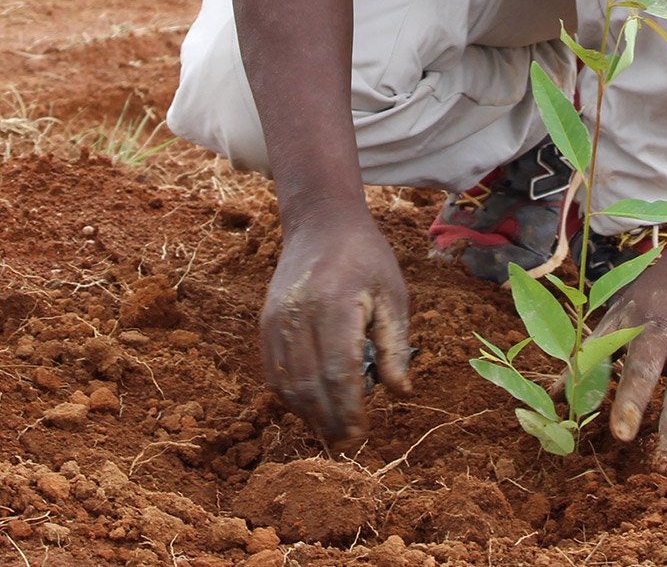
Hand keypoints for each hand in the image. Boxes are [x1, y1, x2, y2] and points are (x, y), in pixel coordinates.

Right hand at [260, 207, 411, 447]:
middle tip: (348, 444)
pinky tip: (312, 407)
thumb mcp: (392, 294)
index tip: (363, 432)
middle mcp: (298, 314)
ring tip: (332, 433)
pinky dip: (291, 397)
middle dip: (328, 421)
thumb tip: (400, 393)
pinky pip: (274, 372)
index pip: (338, 372)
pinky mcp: (266, 323)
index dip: (349, 409)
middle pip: (309, 385)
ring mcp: (276, 319)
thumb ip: (394, 345)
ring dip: (308, 415)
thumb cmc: (365, 258)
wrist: (321, 223)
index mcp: (334, 304)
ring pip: (287, 384)